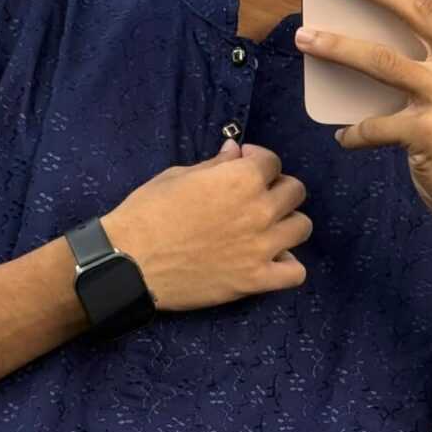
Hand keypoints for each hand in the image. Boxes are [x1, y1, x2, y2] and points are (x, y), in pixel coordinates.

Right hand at [102, 139, 311, 311]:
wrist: (129, 262)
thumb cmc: (147, 212)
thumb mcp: (178, 176)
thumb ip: (216, 164)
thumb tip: (235, 151)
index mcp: (241, 178)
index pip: (272, 162)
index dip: (257, 161)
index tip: (242, 166)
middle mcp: (259, 210)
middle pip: (295, 191)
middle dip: (277, 188)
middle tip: (255, 198)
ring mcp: (261, 247)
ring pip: (302, 227)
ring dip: (287, 223)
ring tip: (266, 228)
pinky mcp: (255, 280)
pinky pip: (295, 272)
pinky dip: (288, 265)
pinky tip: (271, 260)